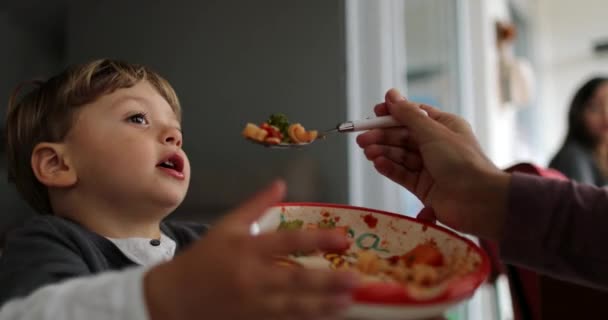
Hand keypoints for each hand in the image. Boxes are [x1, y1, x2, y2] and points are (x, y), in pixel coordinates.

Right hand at [145, 180, 357, 319]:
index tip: (343, 240)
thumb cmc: (203, 259)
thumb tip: (281, 183)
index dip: (318, 240)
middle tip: (356, 278)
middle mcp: (251, 276)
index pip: (288, 241)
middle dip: (328, 280)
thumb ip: (255, 205)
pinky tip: (325, 316)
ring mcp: (252, 303)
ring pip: (294, 306)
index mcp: (247, 247)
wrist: (173, 297)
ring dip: (324, 304)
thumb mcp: (226, 226)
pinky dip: (305, 319)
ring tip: (348, 301)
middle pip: (295, 278)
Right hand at [356, 89, 510, 239]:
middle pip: (402, 136)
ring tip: (368, 152)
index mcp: (445, 126)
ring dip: (383, 152)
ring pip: (400, 155)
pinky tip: (378, 163)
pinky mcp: (423, 187)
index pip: (413, 115)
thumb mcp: (433, 132)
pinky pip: (401, 173)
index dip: (393, 113)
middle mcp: (437, 145)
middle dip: (382, 136)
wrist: (479, 201)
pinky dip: (389, 168)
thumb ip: (409, 115)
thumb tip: (391, 95)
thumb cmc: (463, 162)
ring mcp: (429, 167)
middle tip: (362, 139)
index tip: (374, 113)